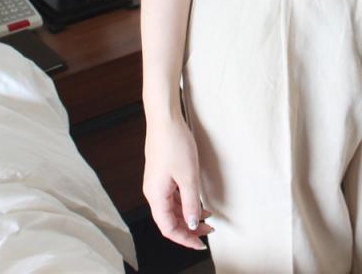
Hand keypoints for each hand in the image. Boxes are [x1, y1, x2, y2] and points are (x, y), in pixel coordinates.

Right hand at [143, 115, 213, 249]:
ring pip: (171, 207)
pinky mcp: (161, 172)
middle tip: (209, 230)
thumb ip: (190, 202)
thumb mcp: (188, 175)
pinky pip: (171, 195)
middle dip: (189, 228)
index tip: (201, 244)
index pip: (168, 228)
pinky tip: (197, 200)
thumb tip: (190, 224)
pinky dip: (184, 201)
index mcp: (155, 195)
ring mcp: (156, 181)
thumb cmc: (174, 143)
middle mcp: (152, 191)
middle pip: (169, 219)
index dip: (184, 239)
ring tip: (207, 216)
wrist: (164, 118)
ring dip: (188, 214)